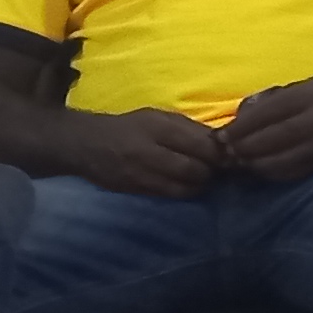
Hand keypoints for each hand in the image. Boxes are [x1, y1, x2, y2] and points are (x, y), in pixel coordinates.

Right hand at [69, 108, 229, 200]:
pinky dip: (184, 191)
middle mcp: (149, 152)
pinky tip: (185, 184)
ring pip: (185, 188)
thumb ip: (187, 128)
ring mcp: (142, 175)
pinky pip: (170, 196)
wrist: (86, 145)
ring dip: (199, 185)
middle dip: (210, 170)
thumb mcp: (156, 117)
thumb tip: (220, 140)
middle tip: (216, 168)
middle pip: (194, 169)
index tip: (226, 152)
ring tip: (201, 178)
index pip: (200, 145)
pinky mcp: (138, 190)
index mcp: (157, 128)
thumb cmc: (127, 127)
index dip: (219, 152)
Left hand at [220, 73, 312, 182]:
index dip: (236, 130)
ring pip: (276, 162)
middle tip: (224, 154)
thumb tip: (244, 114)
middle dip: (239, 150)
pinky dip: (271, 173)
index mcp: (308, 96)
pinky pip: (293, 172)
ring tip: (238, 163)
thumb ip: (277, 98)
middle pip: (265, 142)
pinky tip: (260, 170)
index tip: (219, 137)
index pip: (262, 117)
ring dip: (252, 166)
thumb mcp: (310, 83)